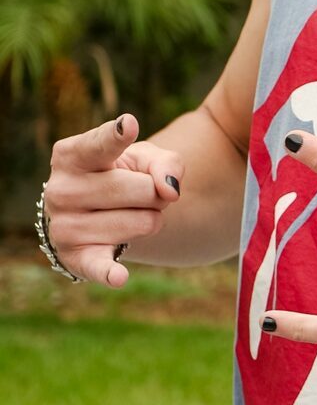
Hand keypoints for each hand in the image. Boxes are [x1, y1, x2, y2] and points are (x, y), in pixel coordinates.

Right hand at [43, 114, 183, 286]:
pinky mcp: (77, 258)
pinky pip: (99, 266)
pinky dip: (110, 272)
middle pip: (142, 190)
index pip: (100, 145)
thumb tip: (169, 189)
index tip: (129, 126)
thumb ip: (165, 162)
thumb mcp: (144, 158)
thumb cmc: (121, 175)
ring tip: (129, 215)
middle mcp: (60, 190)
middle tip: (140, 194)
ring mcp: (65, 226)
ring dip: (151, 220)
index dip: (116, 137)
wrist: (95, 213)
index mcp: (71, 155)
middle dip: (155, 193)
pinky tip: (119, 277)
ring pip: (143, 222)